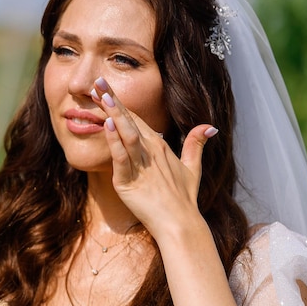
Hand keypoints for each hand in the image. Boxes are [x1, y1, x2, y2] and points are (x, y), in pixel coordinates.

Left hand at [91, 77, 217, 236]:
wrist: (181, 224)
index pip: (138, 119)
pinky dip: (114, 141)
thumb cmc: (184, 199)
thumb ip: (195, 145)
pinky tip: (107, 125)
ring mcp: (141, 166)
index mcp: (160, 147)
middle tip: (98, 80)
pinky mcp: (129, 182)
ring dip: (113, 113)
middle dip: (112, 100)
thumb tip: (208, 127)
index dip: (122, 103)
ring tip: (100, 94)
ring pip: (125, 134)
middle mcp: (151, 152)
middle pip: (129, 120)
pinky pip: (121, 158)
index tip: (107, 89)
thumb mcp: (192, 168)